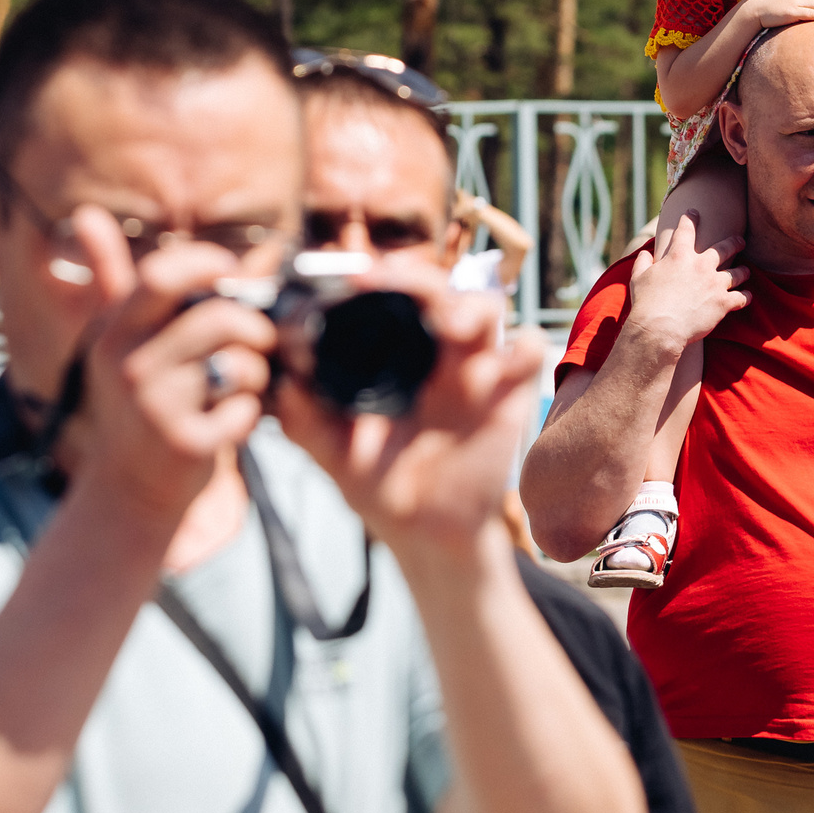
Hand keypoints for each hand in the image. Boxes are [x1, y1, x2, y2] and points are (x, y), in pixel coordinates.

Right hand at [60, 206, 270, 526]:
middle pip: (217, 317)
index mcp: (115, 332)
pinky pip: (246, 409)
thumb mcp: (116, 338)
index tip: (231, 274)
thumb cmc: (134, 402)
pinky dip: (251, 414)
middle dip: (251, 324)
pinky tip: (231, 421)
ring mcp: (155, 407)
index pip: (162, 274)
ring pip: (240, 363)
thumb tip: (85, 213)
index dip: (208, 263)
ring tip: (244, 382)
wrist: (127, 490)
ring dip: (257, 371)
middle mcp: (129, 366)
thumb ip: (114, 276)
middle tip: (257, 337)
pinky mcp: (184, 444)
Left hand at [269, 261, 534, 556]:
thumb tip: (285, 387)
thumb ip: (307, 421)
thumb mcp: (333, 453)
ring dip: (469, 307)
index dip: (379, 279)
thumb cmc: (380, 485)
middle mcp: (436, 353)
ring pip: (485, 307)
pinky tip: (497, 366)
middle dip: (420, 278)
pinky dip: (519, 349)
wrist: (426, 534)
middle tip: (395, 282)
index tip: (354, 278)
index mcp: (395, 354)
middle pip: (440, 288)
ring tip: (447, 326)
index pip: (394, 296)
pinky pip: (527, 352)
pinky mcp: (509, 394)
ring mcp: (475, 369)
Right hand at [623, 214, 751, 353]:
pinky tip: (748, 296)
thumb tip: (645, 254)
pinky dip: (746, 297)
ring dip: (742, 271)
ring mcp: (715, 283)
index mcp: (680, 256)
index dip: (690, 219)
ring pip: (737, 273)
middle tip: (740, 240)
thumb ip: (642, 263)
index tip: (694, 212)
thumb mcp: (638, 278)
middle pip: (724, 248)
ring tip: (746, 270)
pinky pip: (741, 297)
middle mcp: (701, 265)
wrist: (660, 328)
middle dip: (734, 242)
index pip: (686, 230)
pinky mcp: (723, 303)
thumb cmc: (647, 303)